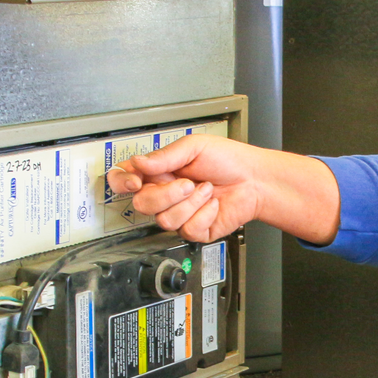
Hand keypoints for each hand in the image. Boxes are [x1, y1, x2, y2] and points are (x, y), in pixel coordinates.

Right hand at [106, 134, 263, 242]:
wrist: (254, 180)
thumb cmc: (228, 160)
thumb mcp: (194, 147)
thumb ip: (164, 156)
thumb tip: (137, 162)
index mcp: (159, 172)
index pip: (124, 180)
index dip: (123, 183)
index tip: (136, 181)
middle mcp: (165, 194)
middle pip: (142, 205)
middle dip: (166, 194)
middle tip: (188, 183)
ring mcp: (179, 214)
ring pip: (165, 220)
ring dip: (191, 203)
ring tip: (207, 190)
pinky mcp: (195, 230)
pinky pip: (188, 230)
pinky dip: (204, 214)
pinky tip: (213, 205)